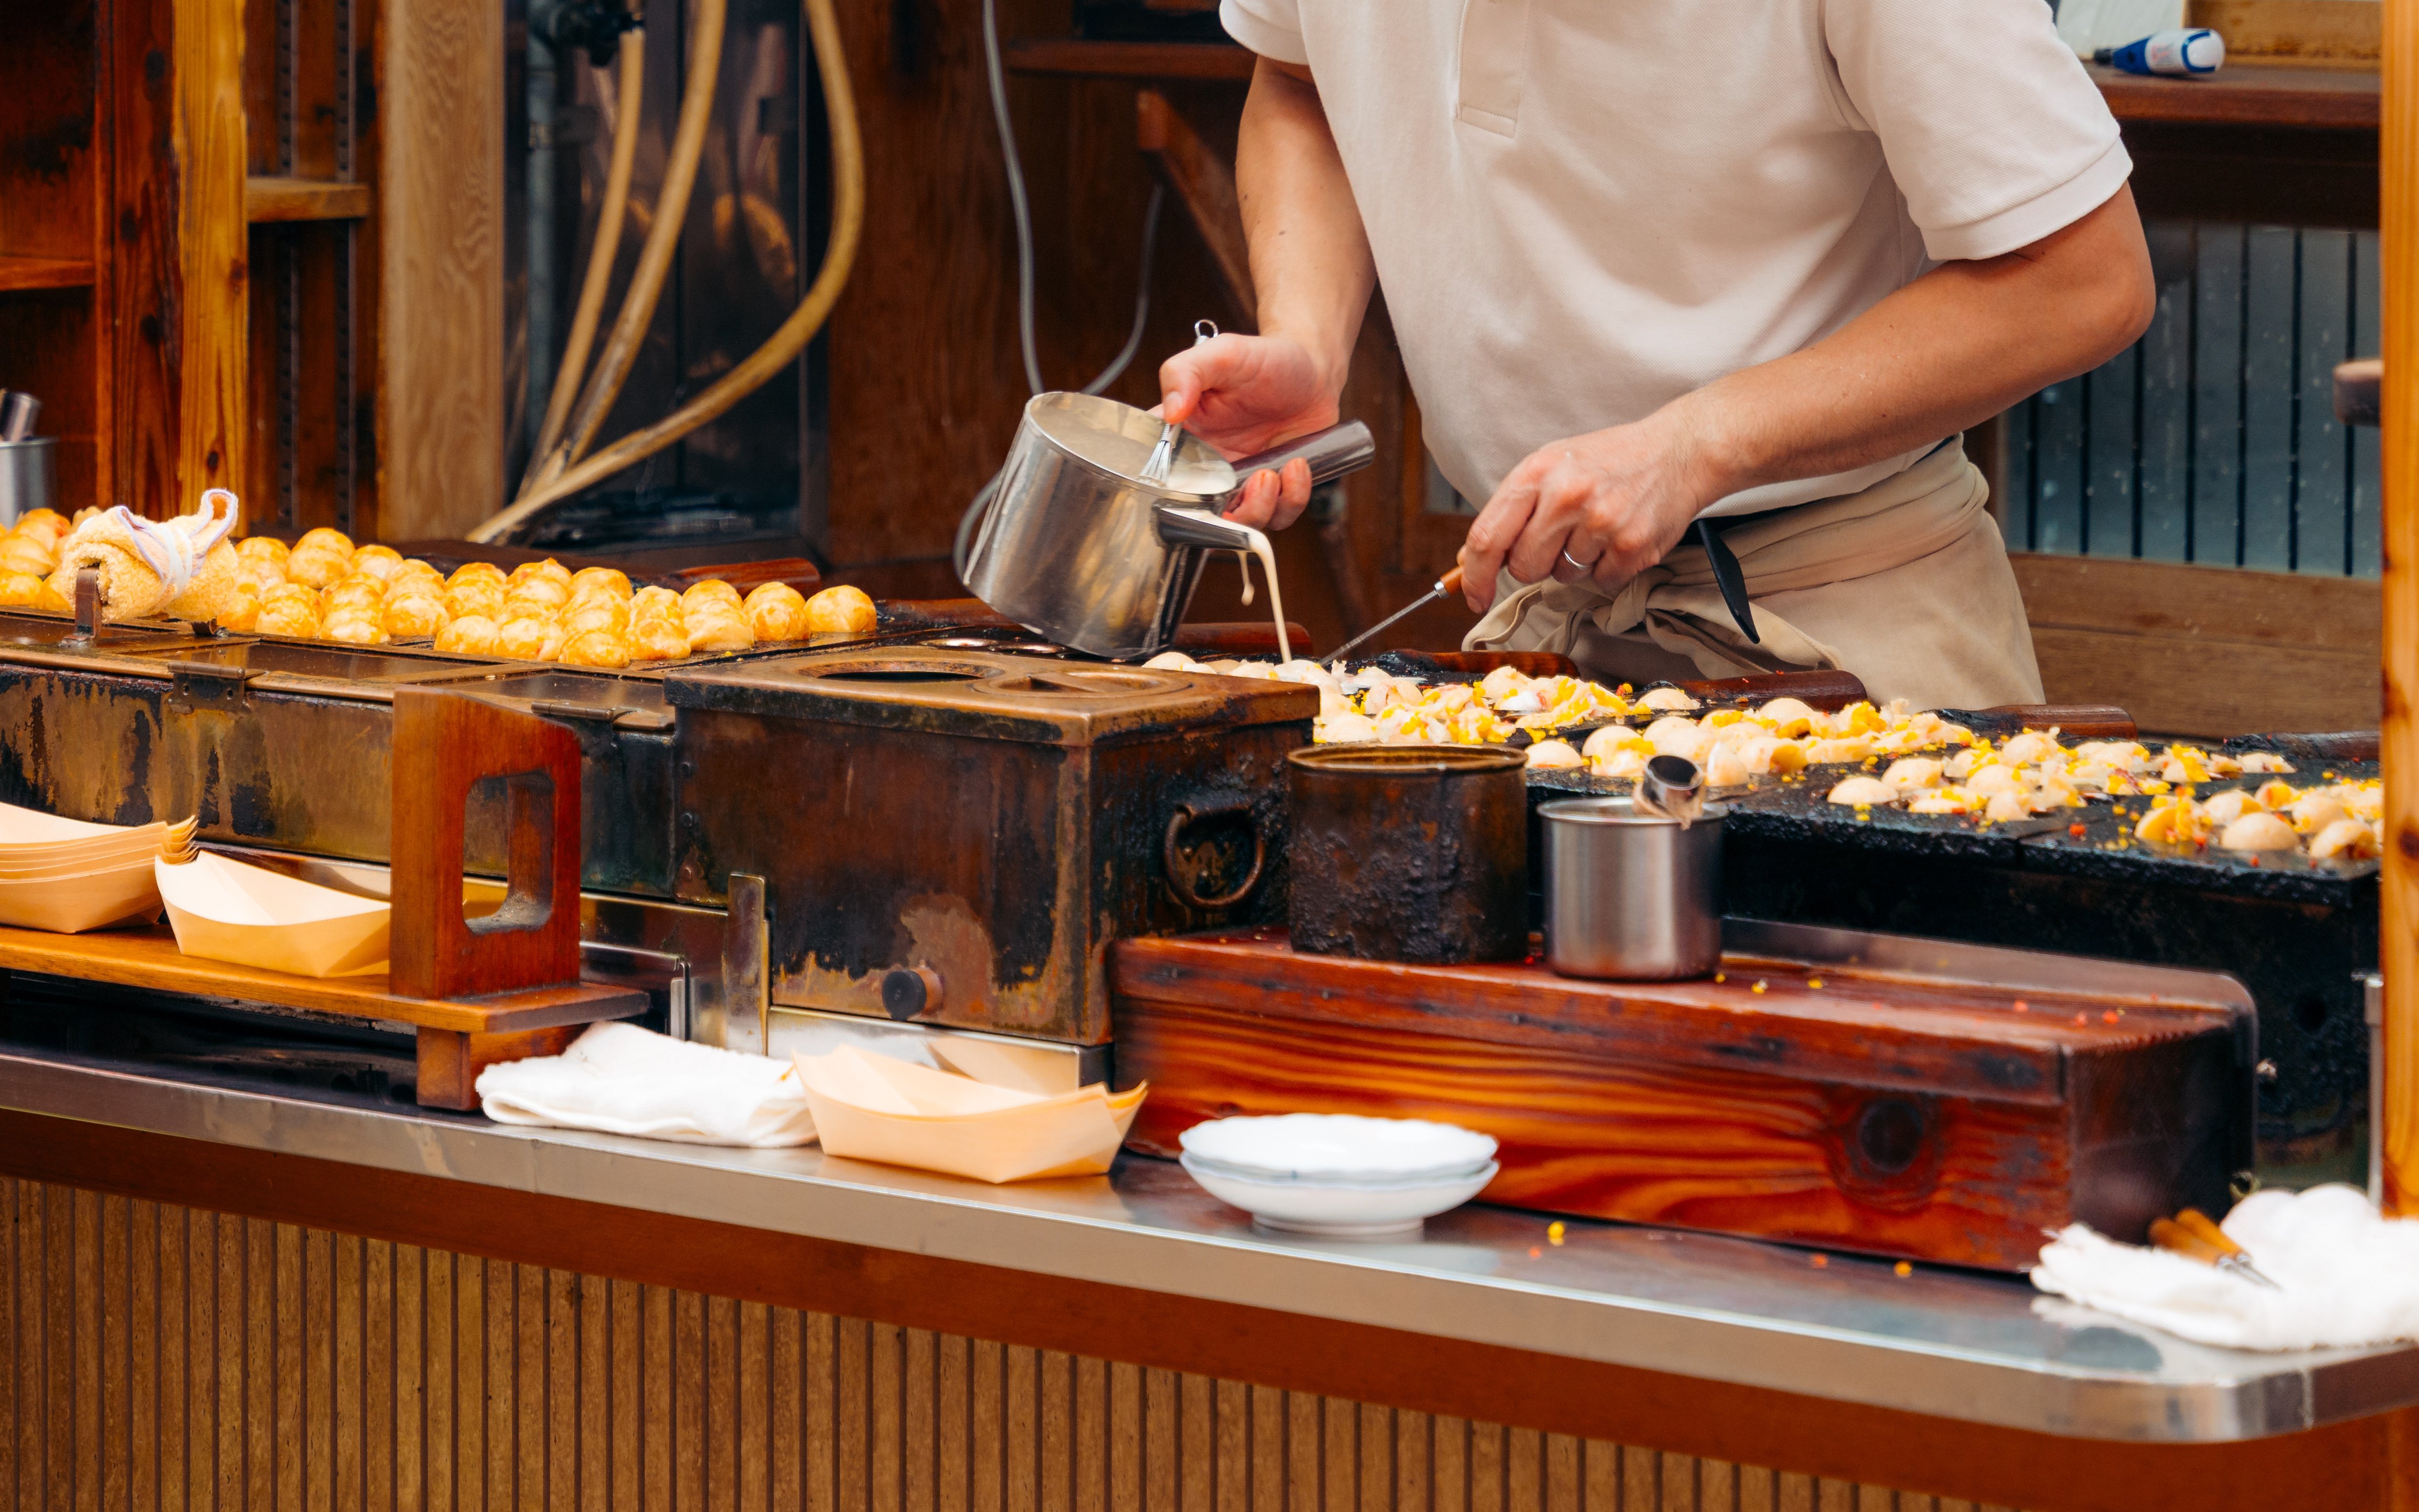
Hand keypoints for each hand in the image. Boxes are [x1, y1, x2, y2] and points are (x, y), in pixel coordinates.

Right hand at [1157, 332, 1338, 529]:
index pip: (1155, 471)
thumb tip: (1170, 411)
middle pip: (1198, 513)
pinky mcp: (1276, 489)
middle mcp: (1209, 465)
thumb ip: (1185, 373)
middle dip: (1220, 514)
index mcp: (1184, 436)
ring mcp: (1242, 480)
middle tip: (1245, 482)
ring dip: (1258, 508)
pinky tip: (1297, 466)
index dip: (1163, 490)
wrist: (1313, 368)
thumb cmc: (1264, 358)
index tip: (1186, 486)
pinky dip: (1291, 499)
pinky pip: (1280, 514)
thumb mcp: (1221, 354)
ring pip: (1241, 522)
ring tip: (1272, 473)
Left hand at [1461, 413, 1716, 613]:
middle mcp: (1565, 495)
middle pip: (1523, 566)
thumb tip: (1471, 558)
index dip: (1475, 576)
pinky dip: (1607, 568)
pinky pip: (1600, 582)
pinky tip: (1619, 536)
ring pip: (1563, 576)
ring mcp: (1601, 521)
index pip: (1488, 537)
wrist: (1677, 450)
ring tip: (1598, 526)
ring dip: (1576, 563)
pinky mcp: (1632, 545)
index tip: (1473, 596)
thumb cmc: (1608, 461)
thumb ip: (1511, 510)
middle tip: (1561, 537)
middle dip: (1536, 564)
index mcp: (1536, 472)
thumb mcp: (1550, 467)